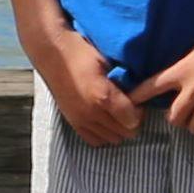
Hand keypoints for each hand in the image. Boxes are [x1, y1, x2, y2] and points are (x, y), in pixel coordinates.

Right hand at [29, 22, 143, 151]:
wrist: (52, 53)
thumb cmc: (81, 52)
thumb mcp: (108, 62)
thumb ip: (125, 80)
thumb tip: (141, 92)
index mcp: (103, 96)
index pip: (133, 119)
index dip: (140, 111)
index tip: (138, 102)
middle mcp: (92, 112)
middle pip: (125, 132)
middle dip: (131, 121)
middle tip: (129, 107)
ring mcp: (81, 120)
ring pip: (112, 139)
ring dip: (118, 128)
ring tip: (116, 113)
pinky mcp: (72, 122)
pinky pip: (94, 140)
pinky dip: (103, 133)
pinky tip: (104, 120)